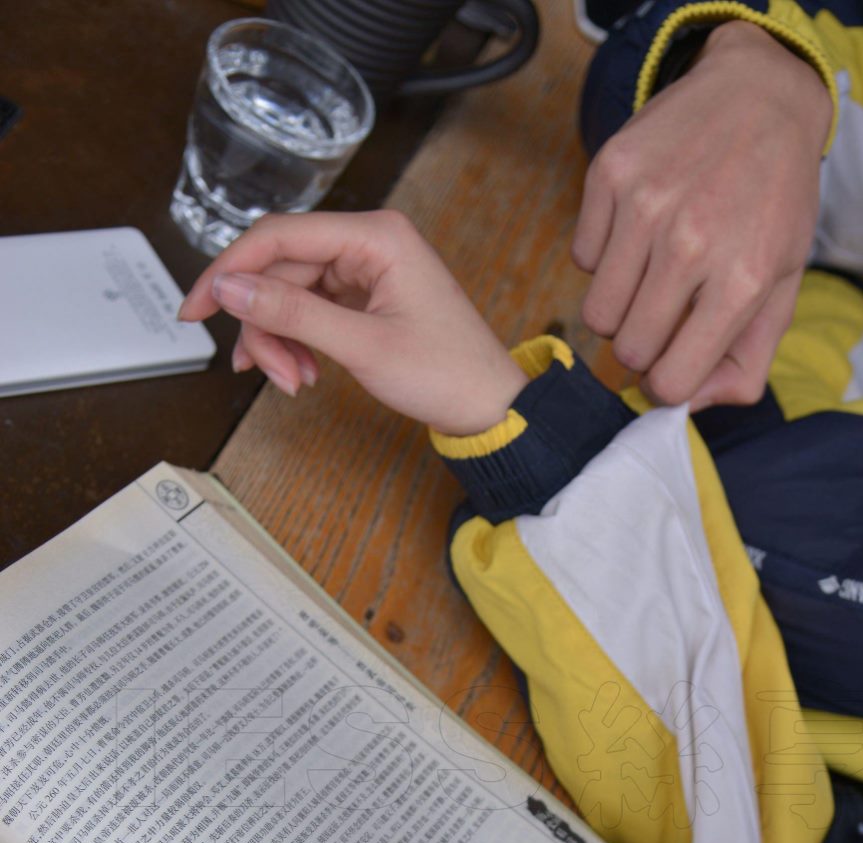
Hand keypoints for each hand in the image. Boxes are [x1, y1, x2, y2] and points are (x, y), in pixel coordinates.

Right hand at [177, 210, 527, 435]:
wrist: (491, 409)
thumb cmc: (447, 374)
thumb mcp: (362, 346)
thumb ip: (293, 312)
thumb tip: (228, 288)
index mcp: (375, 235)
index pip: (278, 236)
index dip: (228, 271)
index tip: (194, 308)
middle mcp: (369, 242)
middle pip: (281, 270)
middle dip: (265, 324)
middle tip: (265, 373)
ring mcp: (367, 269)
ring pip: (291, 294)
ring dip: (280, 339)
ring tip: (293, 382)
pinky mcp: (366, 296)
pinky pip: (312, 309)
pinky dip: (298, 342)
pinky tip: (303, 373)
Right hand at [573, 22, 829, 408]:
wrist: (761, 94)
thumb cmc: (774, 201)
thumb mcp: (783, 286)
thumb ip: (746, 363)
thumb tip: (689, 408)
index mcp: (740, 282)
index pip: (669, 381)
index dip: (667, 383)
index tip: (674, 362)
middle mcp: (690, 244)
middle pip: (628, 350)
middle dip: (644, 346)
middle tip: (666, 314)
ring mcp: (645, 205)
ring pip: (597, 313)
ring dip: (621, 308)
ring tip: (652, 275)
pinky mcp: (610, 173)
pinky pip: (583, 259)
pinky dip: (606, 257)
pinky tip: (640, 231)